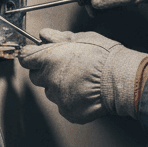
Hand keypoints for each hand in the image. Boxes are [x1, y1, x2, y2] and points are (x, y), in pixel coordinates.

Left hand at [18, 29, 147, 122]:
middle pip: (36, 76)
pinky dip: (70, 99)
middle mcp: (50, 79)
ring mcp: (58, 97)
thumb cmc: (105, 57)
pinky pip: (63, 105)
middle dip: (45, 71)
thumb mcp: (82, 37)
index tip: (34, 56)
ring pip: (50, 91)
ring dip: (58, 86)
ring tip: (78, 79)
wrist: (121, 80)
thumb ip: (59, 37)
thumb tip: (46, 35)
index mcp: (49, 59)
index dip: (31, 56)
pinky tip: (83, 91)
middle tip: (63, 67)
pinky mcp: (67, 111)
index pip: (26, 58)